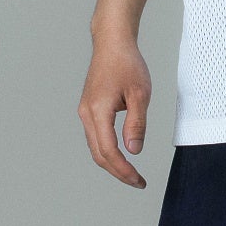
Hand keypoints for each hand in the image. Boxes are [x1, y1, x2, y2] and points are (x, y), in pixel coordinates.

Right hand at [78, 40, 152, 188]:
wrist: (112, 43)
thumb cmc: (127, 64)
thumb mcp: (140, 94)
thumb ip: (136, 123)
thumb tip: (134, 151)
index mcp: (98, 111)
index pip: (109, 151)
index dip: (124, 170)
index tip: (139, 180)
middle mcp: (86, 114)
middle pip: (98, 155)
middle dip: (118, 172)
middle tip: (138, 182)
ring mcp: (85, 112)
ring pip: (95, 147)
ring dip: (112, 163)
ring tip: (131, 173)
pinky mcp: (88, 109)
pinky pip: (95, 137)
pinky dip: (107, 151)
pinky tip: (122, 155)